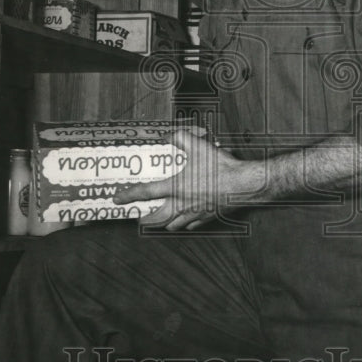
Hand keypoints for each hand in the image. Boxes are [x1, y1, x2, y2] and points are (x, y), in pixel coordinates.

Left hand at [114, 128, 261, 231]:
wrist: (244, 184)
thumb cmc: (221, 167)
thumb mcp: (198, 145)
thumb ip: (179, 138)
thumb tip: (166, 135)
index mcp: (175, 187)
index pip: (145, 193)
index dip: (128, 196)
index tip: (117, 199)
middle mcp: (182, 204)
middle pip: (156, 220)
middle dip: (145, 220)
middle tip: (140, 217)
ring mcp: (194, 214)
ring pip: (174, 226)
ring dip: (165, 223)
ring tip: (161, 218)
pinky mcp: (207, 218)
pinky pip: (191, 225)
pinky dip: (185, 223)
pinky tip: (186, 217)